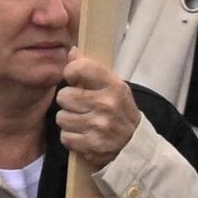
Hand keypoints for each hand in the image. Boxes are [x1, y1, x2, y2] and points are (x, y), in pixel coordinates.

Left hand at [46, 52, 134, 170]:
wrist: (135, 142)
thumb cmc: (119, 109)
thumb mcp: (112, 85)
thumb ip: (90, 68)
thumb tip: (72, 51)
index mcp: (113, 85)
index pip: (79, 68)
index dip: (71, 72)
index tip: (74, 79)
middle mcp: (107, 104)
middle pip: (63, 96)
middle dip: (68, 101)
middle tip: (80, 105)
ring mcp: (100, 126)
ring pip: (62, 118)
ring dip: (69, 121)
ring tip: (82, 121)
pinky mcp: (93, 145)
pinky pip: (66, 137)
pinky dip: (71, 138)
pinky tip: (83, 135)